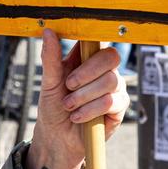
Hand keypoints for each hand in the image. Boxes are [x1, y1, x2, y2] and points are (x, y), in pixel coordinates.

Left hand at [22, 30, 128, 168]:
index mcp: (87, 58)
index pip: (98, 41)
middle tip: (68, 86)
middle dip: (86, 73)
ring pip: (110, 81)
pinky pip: (111, 102)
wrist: (57, 137)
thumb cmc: (53, 107)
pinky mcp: (119, 107)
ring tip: (69, 106)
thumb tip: (48, 31)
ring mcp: (114, 88)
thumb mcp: (49, 81)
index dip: (94, 41)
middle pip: (110, 57)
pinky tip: (78, 117)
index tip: (80, 48)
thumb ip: (51, 57)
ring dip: (84, 96)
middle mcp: (104, 70)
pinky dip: (90, 110)